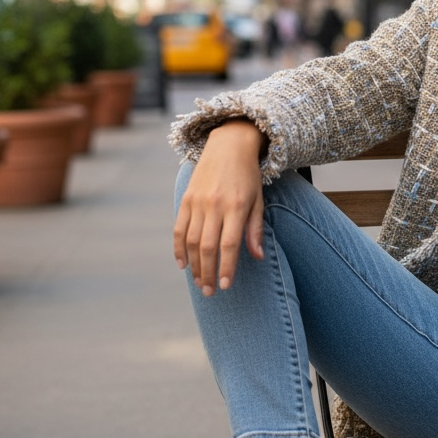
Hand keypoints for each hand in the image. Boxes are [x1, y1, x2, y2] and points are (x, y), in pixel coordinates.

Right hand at [173, 120, 266, 294]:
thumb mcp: (258, 200)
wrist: (228, 145)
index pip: (229, 245)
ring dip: (194, 265)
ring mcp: (198, 202)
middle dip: (208, 273)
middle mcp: (215, 205)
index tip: (225, 286)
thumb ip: (255, 229)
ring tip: (199, 282)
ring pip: (192, 241)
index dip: (226, 268)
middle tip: (209, 292)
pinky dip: (179, 248)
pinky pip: (179, 228)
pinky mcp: (186, 199)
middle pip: (208, 247)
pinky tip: (183, 264)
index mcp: (237, 207)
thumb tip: (257, 257)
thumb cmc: (248, 176)